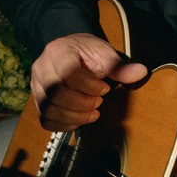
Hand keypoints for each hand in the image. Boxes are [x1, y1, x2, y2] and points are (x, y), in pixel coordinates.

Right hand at [30, 33, 146, 129]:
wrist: (71, 53)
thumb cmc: (87, 53)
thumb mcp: (104, 53)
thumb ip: (120, 66)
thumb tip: (140, 72)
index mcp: (57, 51)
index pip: (67, 73)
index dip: (89, 86)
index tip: (104, 88)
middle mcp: (41, 68)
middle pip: (55, 93)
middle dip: (81, 103)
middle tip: (98, 103)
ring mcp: (36, 86)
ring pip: (48, 109)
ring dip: (74, 117)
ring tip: (92, 113)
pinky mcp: (38, 101)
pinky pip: (45, 120)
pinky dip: (64, 125)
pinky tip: (79, 119)